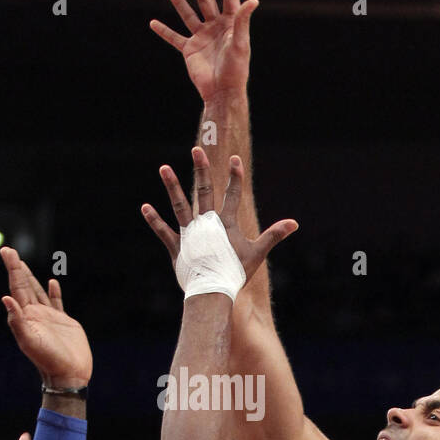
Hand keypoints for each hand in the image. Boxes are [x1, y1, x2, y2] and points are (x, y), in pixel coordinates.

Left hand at [0, 247, 91, 388]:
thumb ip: (17, 320)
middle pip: (24, 286)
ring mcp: (49, 318)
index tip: (7, 252)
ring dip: (30, 278)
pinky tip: (52, 282)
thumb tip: (5, 299)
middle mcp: (35, 314)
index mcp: (25, 316)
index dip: (12, 269)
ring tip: (22, 264)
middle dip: (17, 268)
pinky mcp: (63, 322)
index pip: (17, 287)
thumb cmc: (48, 359)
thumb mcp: (30, 341)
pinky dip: (53, 292)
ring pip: (38, 292)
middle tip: (9, 251)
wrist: (69, 374)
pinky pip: (56, 303)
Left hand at [141, 146, 296, 286]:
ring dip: (171, 186)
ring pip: (180, 205)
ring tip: (163, 168)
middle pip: (204, 191)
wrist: (214, 290)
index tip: (234, 159)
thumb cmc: (236, 272)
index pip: (232, 195)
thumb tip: (294, 223)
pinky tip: (144, 206)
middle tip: (196, 149)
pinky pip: (163, 231)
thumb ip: (274, 235)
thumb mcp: (258, 252)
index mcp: (226, 223)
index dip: (235, 177)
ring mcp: (190, 234)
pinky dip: (154, 220)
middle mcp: (206, 223)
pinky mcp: (177, 247)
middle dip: (201, 168)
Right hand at [150, 0, 256, 103]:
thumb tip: (253, 0)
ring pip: (188, 15)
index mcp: (231, 24)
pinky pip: (174, 38)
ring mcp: (201, 38)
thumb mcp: (241, 43)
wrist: (221, 91)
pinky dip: (164, 31)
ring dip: (179, 2)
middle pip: (205, 1)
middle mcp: (215, 28)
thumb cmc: (236, 69)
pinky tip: (153, 23)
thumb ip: (243, 21)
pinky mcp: (189, 50)